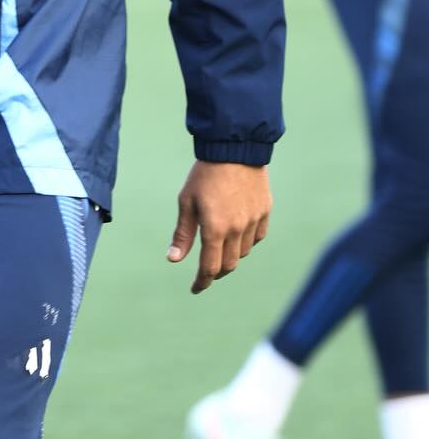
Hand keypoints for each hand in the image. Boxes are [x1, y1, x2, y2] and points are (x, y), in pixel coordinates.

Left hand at [166, 161, 271, 294]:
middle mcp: (238, 229)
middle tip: (205, 273)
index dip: (202, 282)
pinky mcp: (265, 211)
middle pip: (228, 265)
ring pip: (243, 252)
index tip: (196, 288)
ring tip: (219, 250)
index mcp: (215, 229)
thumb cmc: (204, 175)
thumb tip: (173, 260)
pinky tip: (237, 237)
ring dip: (230, 257)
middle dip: (215, 273)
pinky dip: (246, 242)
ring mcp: (254, 221)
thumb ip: (182, 234)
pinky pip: (257, 237)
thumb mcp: (186, 203)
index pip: (210, 267)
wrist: (234, 149)